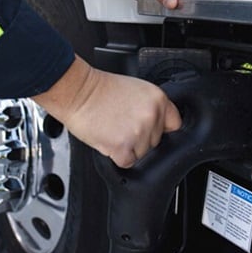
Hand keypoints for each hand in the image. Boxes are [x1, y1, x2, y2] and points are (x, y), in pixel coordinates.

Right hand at [32, 55, 181, 167]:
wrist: (77, 91)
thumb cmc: (100, 90)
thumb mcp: (136, 90)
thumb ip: (151, 107)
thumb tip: (158, 125)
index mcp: (158, 100)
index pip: (174, 125)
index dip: (160, 129)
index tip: (149, 129)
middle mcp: (152, 116)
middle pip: (155, 143)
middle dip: (140, 139)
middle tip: (121, 124)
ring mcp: (139, 132)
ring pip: (142, 154)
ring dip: (127, 148)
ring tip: (113, 130)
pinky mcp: (123, 146)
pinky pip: (127, 162)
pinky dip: (116, 156)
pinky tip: (108, 139)